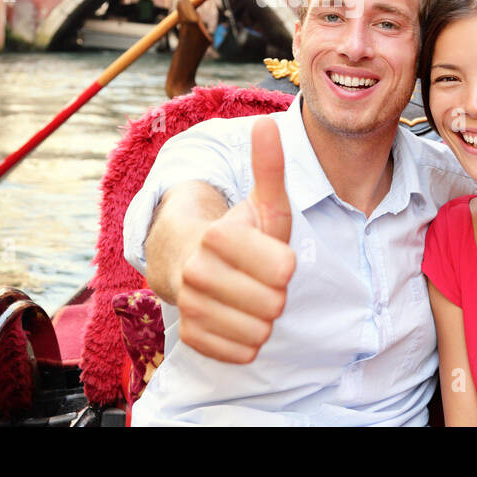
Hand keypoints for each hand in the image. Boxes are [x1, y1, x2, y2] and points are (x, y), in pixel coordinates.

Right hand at [176, 118, 296, 362]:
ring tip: (249, 296)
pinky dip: (247, 340)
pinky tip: (237, 317)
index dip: (286, 265)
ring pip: (259, 333)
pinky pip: (241, 353)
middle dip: (275, 293)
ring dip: (263, 319)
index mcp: (217, 237)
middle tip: (260, 278)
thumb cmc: (240, 232)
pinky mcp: (191, 337)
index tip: (272, 255)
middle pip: (274, 304)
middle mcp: (196, 273)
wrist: (190, 261)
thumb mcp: (262, 202)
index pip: (284, 270)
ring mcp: (191, 307)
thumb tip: (268, 123)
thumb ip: (269, 167)